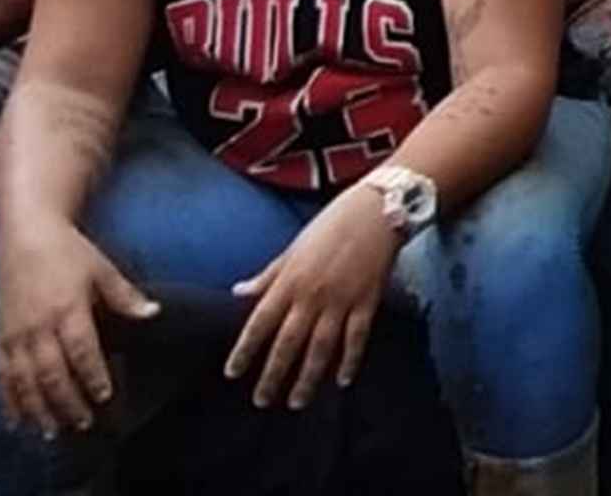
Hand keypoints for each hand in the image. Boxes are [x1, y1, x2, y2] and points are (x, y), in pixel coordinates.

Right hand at [0, 220, 156, 434]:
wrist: (26, 237)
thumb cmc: (68, 252)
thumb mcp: (102, 268)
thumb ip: (126, 296)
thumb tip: (154, 313)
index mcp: (68, 308)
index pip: (82, 350)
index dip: (93, 375)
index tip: (106, 395)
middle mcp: (39, 326)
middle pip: (52, 372)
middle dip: (68, 401)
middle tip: (84, 422)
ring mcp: (17, 335)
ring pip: (25, 380)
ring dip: (38, 408)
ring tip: (53, 431)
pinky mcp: (1, 338)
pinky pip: (3, 376)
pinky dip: (8, 400)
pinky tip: (17, 421)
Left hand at [227, 181, 400, 409]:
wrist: (377, 210)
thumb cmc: (331, 225)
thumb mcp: (293, 248)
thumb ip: (268, 275)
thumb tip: (238, 292)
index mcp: (289, 280)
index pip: (260, 323)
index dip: (245, 350)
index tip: (233, 373)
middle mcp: (312, 295)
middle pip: (288, 344)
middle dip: (273, 375)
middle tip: (262, 401)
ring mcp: (341, 300)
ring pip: (320, 348)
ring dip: (308, 377)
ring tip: (297, 401)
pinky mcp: (368, 301)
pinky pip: (357, 338)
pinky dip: (350, 360)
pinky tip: (343, 380)